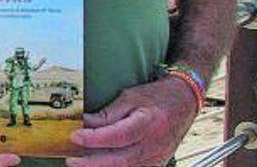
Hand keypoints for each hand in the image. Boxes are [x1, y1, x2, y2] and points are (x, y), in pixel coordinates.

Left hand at [67, 77, 197, 165]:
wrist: (184, 102)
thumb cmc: (157, 97)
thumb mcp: (130, 97)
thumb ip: (108, 113)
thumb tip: (84, 123)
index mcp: (149, 123)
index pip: (118, 136)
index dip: (94, 139)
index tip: (74, 136)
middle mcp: (155, 144)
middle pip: (121, 160)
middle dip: (93, 162)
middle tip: (72, 159)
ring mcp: (158, 157)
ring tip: (81, 162)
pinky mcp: (157, 163)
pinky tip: (100, 164)